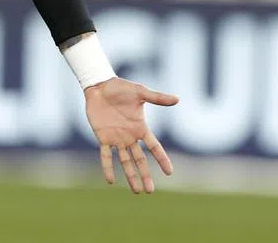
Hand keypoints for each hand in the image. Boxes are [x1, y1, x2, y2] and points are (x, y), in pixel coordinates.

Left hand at [84, 78, 178, 193]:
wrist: (100, 86)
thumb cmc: (121, 88)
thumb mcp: (141, 93)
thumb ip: (157, 98)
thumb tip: (177, 99)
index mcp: (140, 128)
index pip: (154, 147)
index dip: (162, 159)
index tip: (170, 173)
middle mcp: (130, 136)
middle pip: (140, 160)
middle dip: (145, 175)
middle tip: (150, 191)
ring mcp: (116, 138)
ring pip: (125, 161)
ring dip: (130, 176)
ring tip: (136, 191)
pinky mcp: (103, 137)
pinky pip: (106, 156)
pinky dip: (108, 167)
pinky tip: (111, 180)